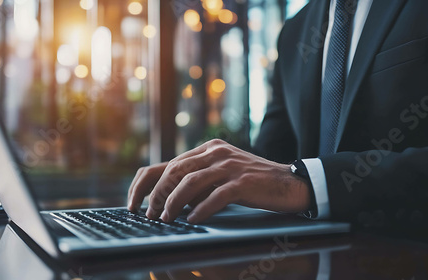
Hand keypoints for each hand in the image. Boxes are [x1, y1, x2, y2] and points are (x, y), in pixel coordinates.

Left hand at [127, 139, 310, 223]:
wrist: (288, 182)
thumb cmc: (252, 182)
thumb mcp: (222, 173)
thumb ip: (198, 180)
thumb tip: (170, 200)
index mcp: (209, 148)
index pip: (170, 163)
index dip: (150, 184)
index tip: (139, 203)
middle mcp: (216, 152)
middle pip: (176, 171)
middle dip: (159, 195)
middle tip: (152, 215)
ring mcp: (230, 165)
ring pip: (192, 182)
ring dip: (175, 203)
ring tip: (166, 219)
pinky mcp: (243, 181)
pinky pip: (216, 196)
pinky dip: (201, 209)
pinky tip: (192, 220)